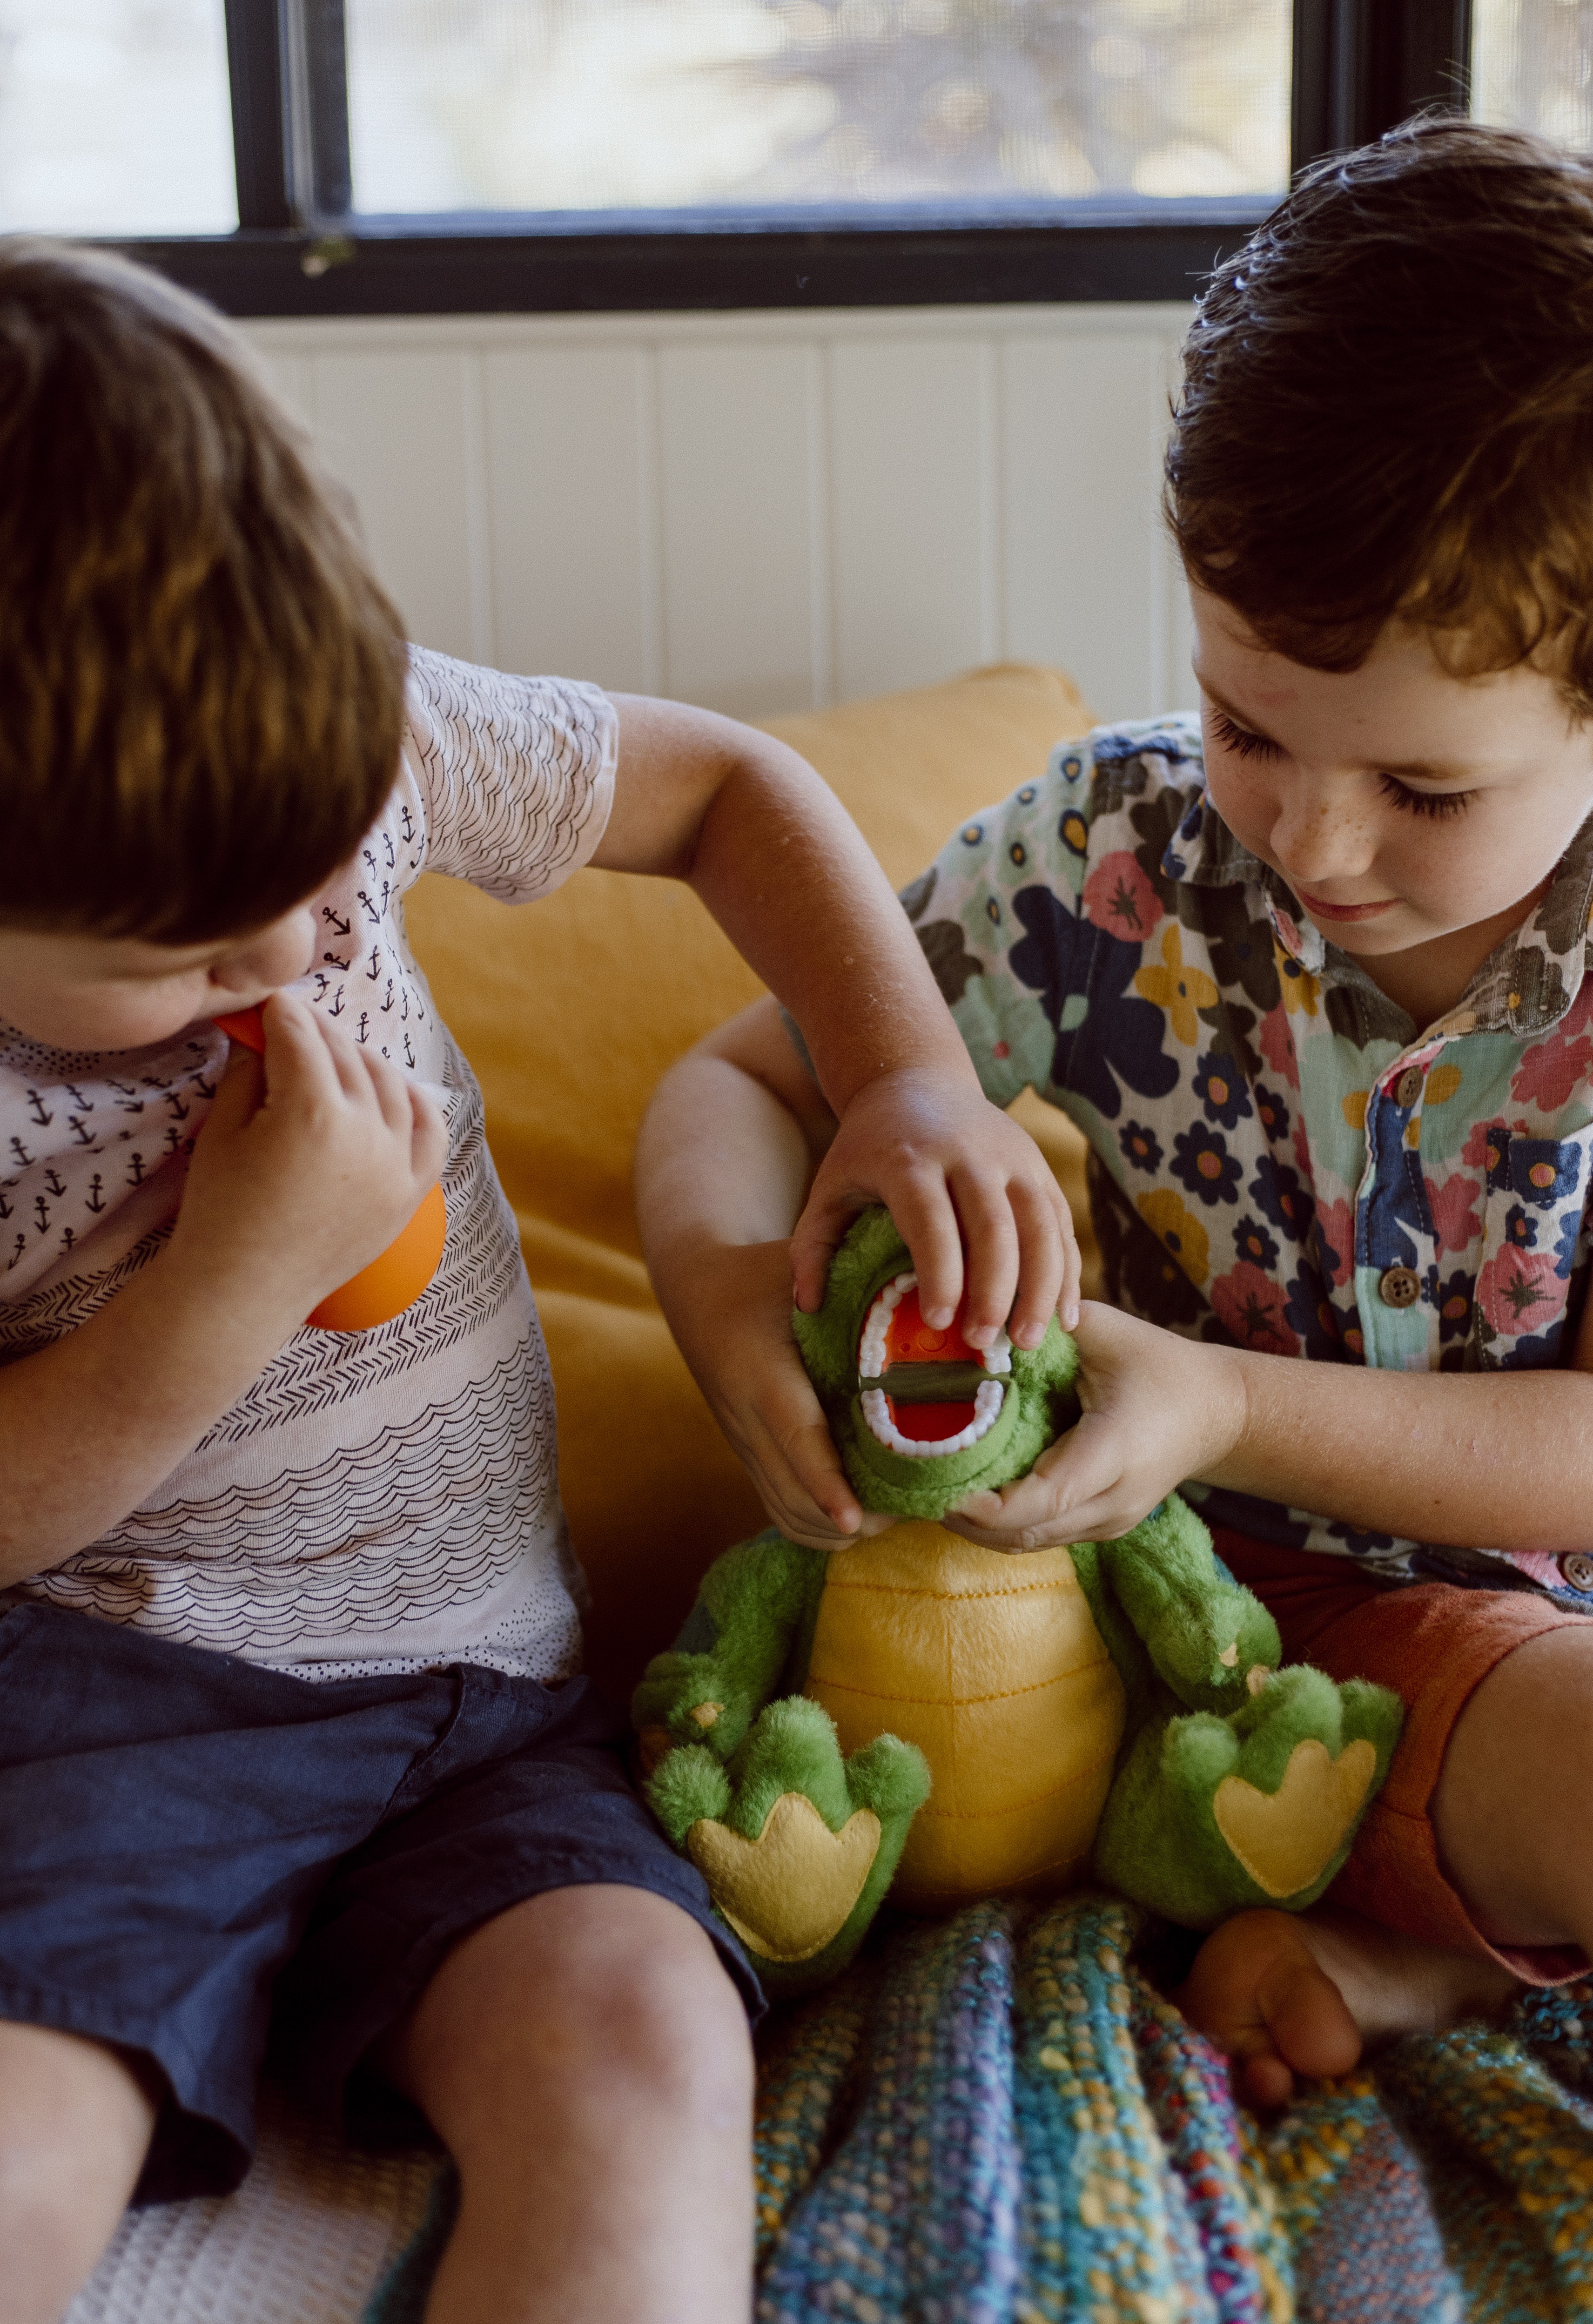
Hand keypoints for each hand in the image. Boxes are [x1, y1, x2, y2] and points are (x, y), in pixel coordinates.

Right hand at [170, 991, 448, 1327]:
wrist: (243, 1291)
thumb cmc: (219, 1211)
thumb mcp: (223, 1130)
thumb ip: (249, 1068)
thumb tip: (261, 1024)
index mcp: (311, 1111)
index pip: (299, 1034)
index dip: (277, 1012)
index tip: (265, 1004)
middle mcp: (365, 1132)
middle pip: (343, 1054)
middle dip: (314, 1031)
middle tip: (290, 1023)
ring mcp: (396, 1164)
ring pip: (389, 1084)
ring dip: (360, 1060)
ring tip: (331, 1057)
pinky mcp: (411, 1193)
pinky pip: (430, 1131)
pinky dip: (415, 1103)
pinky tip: (393, 1091)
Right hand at [670, 1239, 894, 1549]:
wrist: (698, 1295)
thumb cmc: (760, 1276)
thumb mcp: (798, 1267)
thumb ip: (852, 1280)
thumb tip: (926, 1296)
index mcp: (763, 1374)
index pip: (794, 1437)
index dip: (825, 1482)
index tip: (854, 1517)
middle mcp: (748, 1420)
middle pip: (793, 1494)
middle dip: (853, 1517)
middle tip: (917, 1507)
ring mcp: (746, 1447)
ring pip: (788, 1514)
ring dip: (840, 1528)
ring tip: (899, 1511)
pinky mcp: (750, 1459)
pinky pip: (781, 1511)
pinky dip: (822, 1526)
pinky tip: (865, 1510)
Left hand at [789, 1066, 1081, 1350]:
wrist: (916, 1082)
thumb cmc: (868, 1148)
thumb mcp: (830, 1184)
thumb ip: (812, 1244)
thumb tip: (807, 1306)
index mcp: (910, 1159)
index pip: (932, 1220)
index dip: (940, 1273)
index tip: (939, 1322)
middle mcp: (969, 1154)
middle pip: (995, 1227)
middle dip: (994, 1292)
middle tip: (983, 1344)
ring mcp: (1012, 1157)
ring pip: (1041, 1226)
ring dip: (1040, 1288)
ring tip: (1025, 1341)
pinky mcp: (1039, 1166)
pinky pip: (1062, 1222)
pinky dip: (1067, 1271)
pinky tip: (1063, 1315)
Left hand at [945, 1302, 1247, 1550]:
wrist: (1217, 1413)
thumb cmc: (1159, 1364)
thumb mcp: (1104, 1331)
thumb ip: (1040, 1326)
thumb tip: (974, 1322)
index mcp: (1113, 1453)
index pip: (1039, 1500)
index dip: (983, 1503)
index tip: (935, 1480)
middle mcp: (1112, 1502)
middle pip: (1023, 1533)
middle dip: (962, 1515)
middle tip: (911, 1479)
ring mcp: (1108, 1523)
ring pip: (1026, 1544)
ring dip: (975, 1525)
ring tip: (929, 1486)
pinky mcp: (1102, 1528)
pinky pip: (1039, 1537)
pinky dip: (999, 1523)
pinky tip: (969, 1492)